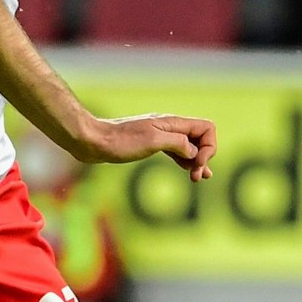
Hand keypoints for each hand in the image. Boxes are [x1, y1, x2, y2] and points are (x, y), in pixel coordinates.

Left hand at [77, 113, 215, 180]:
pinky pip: (176, 151)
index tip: (196, 164)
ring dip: (196, 161)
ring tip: (198, 178)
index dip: (208, 147)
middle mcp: (169, 127)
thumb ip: (177, 143)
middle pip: (200, 137)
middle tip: (197, 177)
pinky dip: (184, 160)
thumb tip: (194, 152)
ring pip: (188, 146)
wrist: (93, 141)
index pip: (206, 128)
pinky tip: (187, 170)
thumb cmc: (120, 141)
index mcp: (172, 123)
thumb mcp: (152, 141)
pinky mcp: (151, 144)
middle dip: (204, 156)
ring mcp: (160, 135)